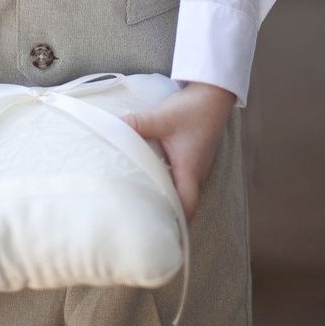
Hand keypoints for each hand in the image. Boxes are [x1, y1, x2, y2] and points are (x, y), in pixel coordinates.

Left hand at [124, 82, 235, 220]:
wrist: (213, 93)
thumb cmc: (193, 109)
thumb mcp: (162, 117)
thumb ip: (136, 125)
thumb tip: (111, 129)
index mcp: (190, 171)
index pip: (185, 208)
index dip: (174, 224)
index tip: (157, 233)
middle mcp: (195, 174)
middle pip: (182, 204)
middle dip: (165, 215)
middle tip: (141, 222)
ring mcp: (195, 166)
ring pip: (180, 191)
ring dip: (165, 197)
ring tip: (140, 203)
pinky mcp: (191, 157)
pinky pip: (179, 178)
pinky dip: (165, 182)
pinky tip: (148, 176)